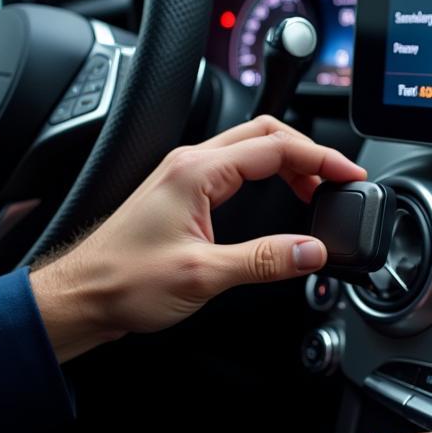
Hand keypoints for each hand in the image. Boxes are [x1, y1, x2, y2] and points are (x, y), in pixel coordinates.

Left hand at [30, 116, 364, 361]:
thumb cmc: (124, 282)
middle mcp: (191, 164)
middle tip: (338, 180)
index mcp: (197, 172)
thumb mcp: (204, 275)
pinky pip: (236, 168)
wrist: (82, 297)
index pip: (275, 147)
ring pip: (251, 149)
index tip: (350, 174)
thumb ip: (265, 260)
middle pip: (266, 135)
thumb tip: (312, 251)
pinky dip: (268, 174)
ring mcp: (185, 175)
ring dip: (289, 163)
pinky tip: (281, 197)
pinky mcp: (183, 192)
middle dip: (309, 152)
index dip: (321, 158)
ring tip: (317, 191)